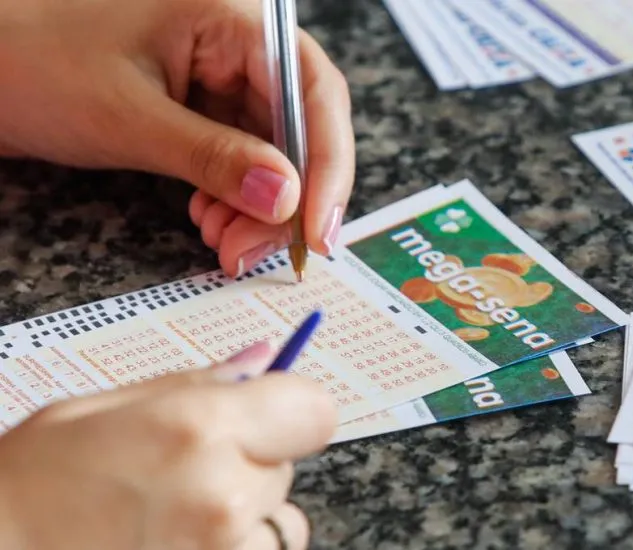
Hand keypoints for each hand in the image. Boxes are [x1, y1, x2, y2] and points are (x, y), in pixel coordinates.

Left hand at [0, 0, 354, 275]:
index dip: (327, 164)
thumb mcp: (130, 118)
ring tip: (226, 243)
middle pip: (301, 128)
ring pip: (276, 152)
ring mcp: (222, 76)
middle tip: (258, 251)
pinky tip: (212, 220)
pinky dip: (236, 199)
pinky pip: (245, 159)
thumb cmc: (33, 64)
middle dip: (288, 199)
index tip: (317, 229)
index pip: (312, 92)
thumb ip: (216, 159)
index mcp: (231, 18)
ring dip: (261, 208)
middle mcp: (236, 44)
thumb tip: (288, 199)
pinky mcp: (204, 107)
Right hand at [0, 342, 336, 549]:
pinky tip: (180, 541)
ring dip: (248, 515)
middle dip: (252, 462)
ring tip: (179, 514)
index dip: (291, 410)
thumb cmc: (30, 484)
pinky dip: (236, 548)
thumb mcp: (103, 409)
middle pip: (289, 465)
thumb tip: (264, 358)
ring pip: (282, 522)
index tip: (263, 416)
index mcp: (197, 428)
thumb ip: (197, 384)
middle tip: (185, 470)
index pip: (315, 412)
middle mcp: (222, 494)